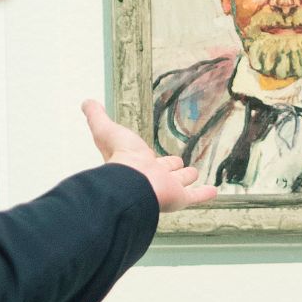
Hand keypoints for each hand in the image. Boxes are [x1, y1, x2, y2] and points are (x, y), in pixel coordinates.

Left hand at [81, 100, 215, 212]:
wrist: (132, 183)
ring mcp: (168, 189)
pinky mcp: (180, 198)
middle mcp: (153, 177)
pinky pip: (195, 196)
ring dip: (186, 178)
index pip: (149, 160)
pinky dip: (205, 194)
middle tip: (177, 165)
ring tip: (193, 174)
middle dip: (171, 168)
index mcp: (139, 163)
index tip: (154, 156)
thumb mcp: (106, 130)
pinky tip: (214, 191)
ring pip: (180, 181)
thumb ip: (97, 117)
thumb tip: (87, 102)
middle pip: (166, 171)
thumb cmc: (121, 158)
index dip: (152, 157)